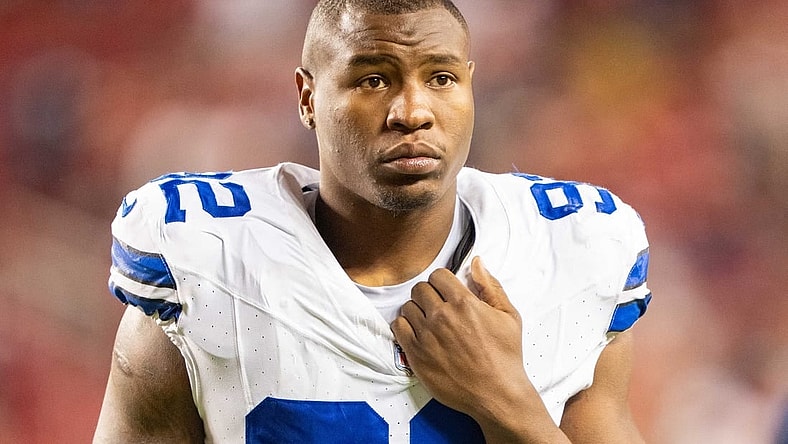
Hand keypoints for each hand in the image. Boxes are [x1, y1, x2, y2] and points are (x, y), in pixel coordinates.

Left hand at [391, 256, 527, 415]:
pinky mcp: (416, 354)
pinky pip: (398, 327)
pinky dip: (405, 326)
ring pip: (408, 306)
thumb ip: (490, 286)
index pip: (438, 275)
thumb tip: (477, 262)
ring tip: (428, 321)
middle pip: (420, 289)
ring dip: (417, 310)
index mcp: (464, 303)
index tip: (446, 291)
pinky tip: (417, 333)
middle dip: (429, 294)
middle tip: (437, 306)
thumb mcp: (508, 316)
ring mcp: (426, 335)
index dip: (442, 282)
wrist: (498, 394)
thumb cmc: (506, 357)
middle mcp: (442, 316)